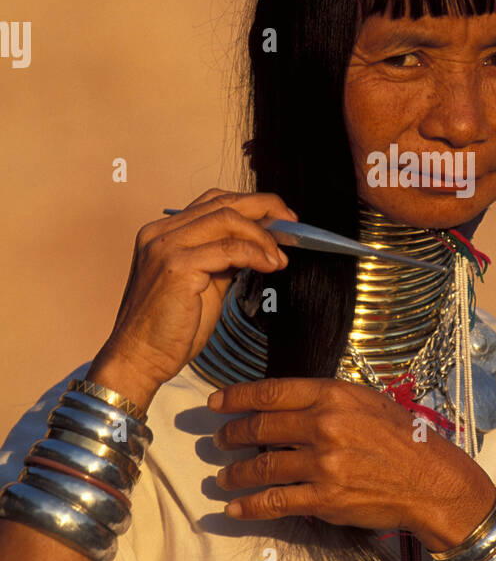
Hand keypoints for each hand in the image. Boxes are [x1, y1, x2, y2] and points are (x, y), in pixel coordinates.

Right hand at [92, 189, 297, 408]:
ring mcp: (166, 247)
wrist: (139, 359)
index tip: (279, 218)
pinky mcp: (176, 266)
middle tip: (291, 223)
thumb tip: (255, 246)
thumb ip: (222, 261)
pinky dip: (255, 253)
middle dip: (264, 207)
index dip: (251, 204)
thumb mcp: (201, 284)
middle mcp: (160, 233)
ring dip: (262, 236)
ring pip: (228, 219)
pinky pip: (229, 249)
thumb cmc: (169, 329)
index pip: (213, 202)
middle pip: (222, 202)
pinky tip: (269, 266)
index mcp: (162, 233)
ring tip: (279, 257)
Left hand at [208, 377, 495, 551]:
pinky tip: (234, 509)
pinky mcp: (325, 498)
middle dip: (232, 435)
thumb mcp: (367, 402)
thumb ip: (327, 400)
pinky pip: (276, 502)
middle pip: (261, 427)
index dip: (237, 397)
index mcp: (334, 395)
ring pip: (263, 466)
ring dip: (236, 473)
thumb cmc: (403, 438)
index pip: (272, 391)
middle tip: (218, 440)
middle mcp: (325, 426)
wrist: (431, 481)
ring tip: (223, 477)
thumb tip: (286, 404)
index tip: (216, 403)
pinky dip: (250, 506)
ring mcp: (323, 464)